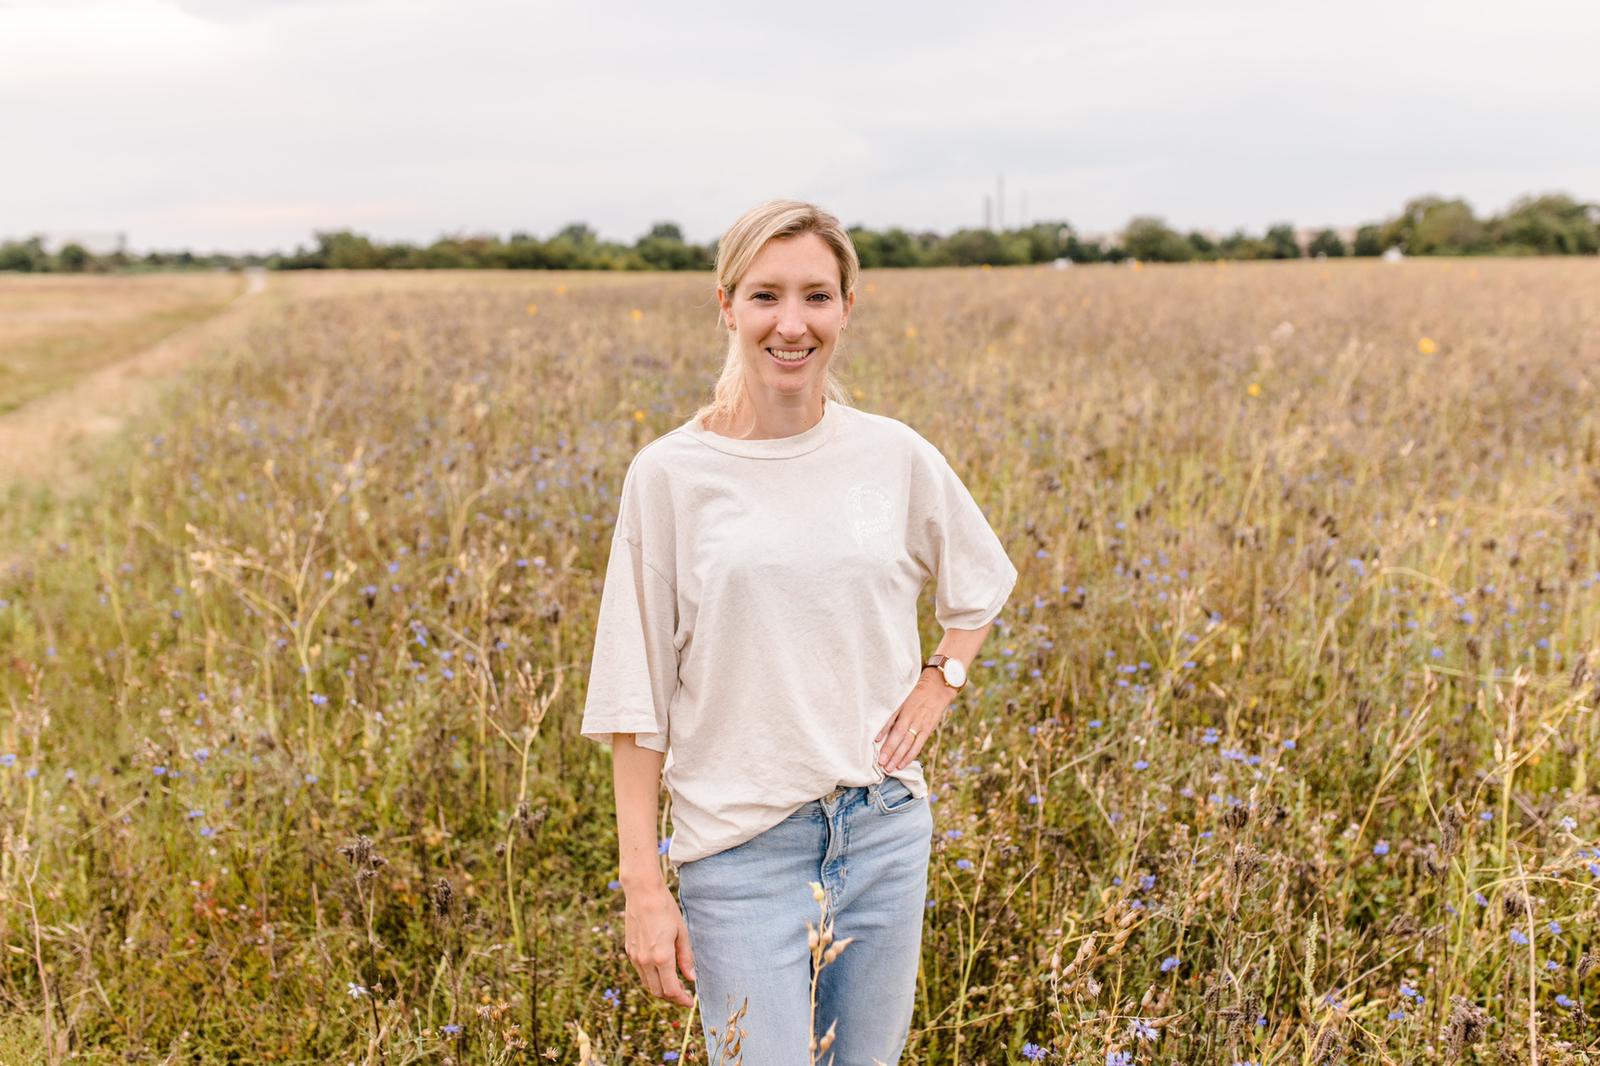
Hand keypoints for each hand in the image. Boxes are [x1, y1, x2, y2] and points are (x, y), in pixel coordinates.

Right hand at [624, 883, 695, 1006]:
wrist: (642, 893)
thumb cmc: (665, 910)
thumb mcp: (682, 933)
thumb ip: (686, 958)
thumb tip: (691, 978)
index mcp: (662, 957)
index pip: (671, 990)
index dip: (682, 1000)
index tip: (690, 1002)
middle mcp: (646, 961)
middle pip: (658, 992)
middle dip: (671, 997)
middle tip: (684, 995)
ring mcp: (635, 957)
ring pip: (647, 984)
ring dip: (660, 988)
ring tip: (674, 983)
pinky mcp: (629, 951)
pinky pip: (641, 972)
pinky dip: (651, 977)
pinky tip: (661, 970)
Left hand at [874, 671, 953, 772]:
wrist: (938, 686)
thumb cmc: (915, 691)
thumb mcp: (902, 699)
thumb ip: (891, 716)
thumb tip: (878, 734)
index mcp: (905, 709)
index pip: (894, 728)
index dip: (886, 740)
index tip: (877, 751)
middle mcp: (913, 718)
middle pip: (901, 738)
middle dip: (891, 752)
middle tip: (882, 765)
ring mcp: (922, 724)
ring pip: (909, 744)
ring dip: (899, 757)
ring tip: (890, 768)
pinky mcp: (928, 729)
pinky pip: (919, 745)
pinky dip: (910, 755)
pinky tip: (902, 764)